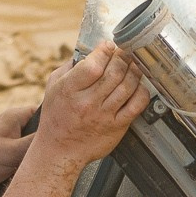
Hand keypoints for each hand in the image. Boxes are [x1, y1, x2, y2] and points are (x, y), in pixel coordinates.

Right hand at [33, 42, 148, 168]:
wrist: (59, 150)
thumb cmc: (56, 116)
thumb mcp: (53, 86)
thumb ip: (70, 67)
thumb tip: (90, 51)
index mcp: (69, 90)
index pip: (93, 66)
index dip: (104, 52)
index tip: (108, 46)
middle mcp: (87, 103)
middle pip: (114, 73)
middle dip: (122, 57)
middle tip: (124, 51)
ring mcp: (104, 115)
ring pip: (127, 86)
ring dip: (134, 70)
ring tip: (133, 64)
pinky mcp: (116, 127)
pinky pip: (136, 105)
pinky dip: (141, 92)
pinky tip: (138, 85)